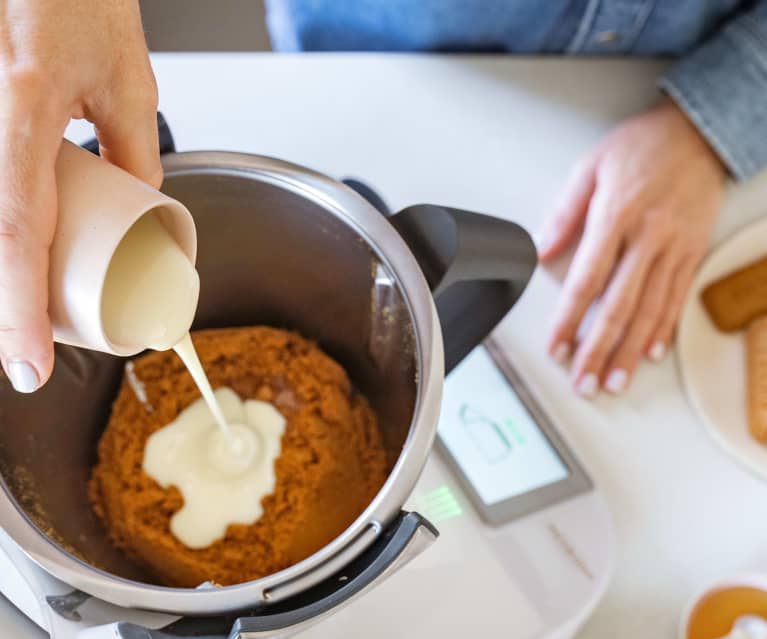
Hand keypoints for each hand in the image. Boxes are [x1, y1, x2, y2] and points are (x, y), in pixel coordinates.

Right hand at [0, 0, 159, 391]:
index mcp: (26, 108)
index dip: (18, 312)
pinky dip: (2, 235)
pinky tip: (15, 263)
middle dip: (5, 309)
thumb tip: (138, 207)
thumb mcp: (127, 83)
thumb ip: (135, 154)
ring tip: (24, 322)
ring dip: (4, 275)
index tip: (29, 368)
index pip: (17, 232)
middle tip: (26, 357)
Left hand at [537, 97, 725, 396]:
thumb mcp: (591, 167)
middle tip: (584, 382)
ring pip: (650, 310)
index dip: (568, 320)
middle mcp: (647, 238)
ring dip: (629, 351)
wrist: (697, 133)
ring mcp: (674, 248)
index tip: (556, 348)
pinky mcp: (693, 251)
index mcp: (616, 217)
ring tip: (615, 381)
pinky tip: (650, 353)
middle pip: (618, 306)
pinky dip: (663, 329)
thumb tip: (541, 250)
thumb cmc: (641, 147)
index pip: (586, 281)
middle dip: (598, 349)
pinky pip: (677, 297)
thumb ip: (565, 212)